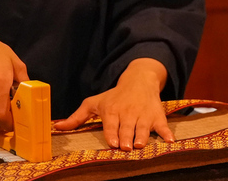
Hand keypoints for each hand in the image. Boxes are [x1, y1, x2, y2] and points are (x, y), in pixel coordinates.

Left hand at [53, 58, 172, 150]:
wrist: (138, 80)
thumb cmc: (114, 96)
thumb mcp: (94, 102)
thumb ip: (77, 117)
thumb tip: (57, 127)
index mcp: (112, 111)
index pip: (111, 124)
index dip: (112, 134)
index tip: (112, 143)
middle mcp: (128, 113)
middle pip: (127, 128)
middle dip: (126, 138)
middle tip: (126, 147)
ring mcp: (143, 115)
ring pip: (143, 128)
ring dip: (142, 136)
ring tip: (140, 144)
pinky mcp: (157, 117)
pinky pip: (163, 126)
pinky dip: (167, 133)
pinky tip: (170, 141)